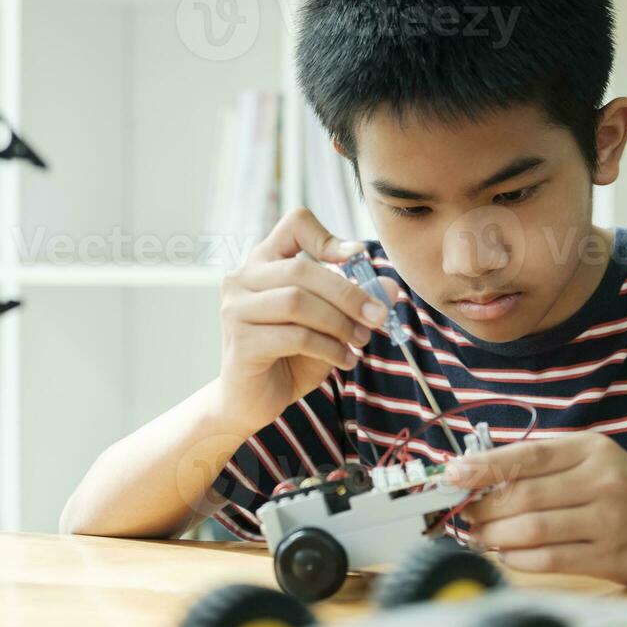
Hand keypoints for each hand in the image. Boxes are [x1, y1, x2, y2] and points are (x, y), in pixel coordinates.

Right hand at [216, 208, 400, 435]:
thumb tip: (390, 288)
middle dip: (348, 293)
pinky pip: (294, 336)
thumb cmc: (288, 357)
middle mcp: (242, 279)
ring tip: (360, 341)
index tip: (358, 257)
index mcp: (264, 263)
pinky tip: (344, 360)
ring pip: (297, 301)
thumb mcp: (329, 325)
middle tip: (378, 316)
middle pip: (302, 269)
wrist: (251, 402)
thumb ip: (354, 304)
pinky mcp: (241, 341)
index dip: (328, 236)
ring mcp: (236, 309)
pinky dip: (328, 348)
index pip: (293, 224)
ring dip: (339, 322)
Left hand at [445, 432, 626, 585]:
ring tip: (478, 535)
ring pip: (532, 529)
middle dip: (482, 507)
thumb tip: (479, 475)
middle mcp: (601, 481)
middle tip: (460, 513)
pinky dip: (518, 558)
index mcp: (592, 450)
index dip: (483, 466)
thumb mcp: (595, 460)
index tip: (451, 474)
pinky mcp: (612, 558)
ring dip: (494, 535)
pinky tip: (506, 553)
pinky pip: (551, 559)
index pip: (527, 455)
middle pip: (523, 495)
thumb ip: (545, 465)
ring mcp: (609, 521)